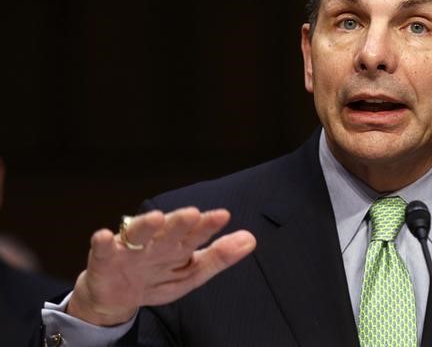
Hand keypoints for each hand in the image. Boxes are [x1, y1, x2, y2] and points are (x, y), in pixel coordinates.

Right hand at [67, 207, 255, 325]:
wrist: (116, 298)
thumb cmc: (157, 278)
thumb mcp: (191, 273)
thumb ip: (219, 257)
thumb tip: (250, 239)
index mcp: (178, 245)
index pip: (195, 234)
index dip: (208, 226)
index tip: (222, 216)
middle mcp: (155, 241)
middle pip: (168, 230)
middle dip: (179, 222)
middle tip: (192, 214)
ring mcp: (129, 248)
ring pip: (137, 234)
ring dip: (145, 225)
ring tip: (156, 218)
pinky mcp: (104, 258)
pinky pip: (101, 250)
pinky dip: (101, 243)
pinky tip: (103, 236)